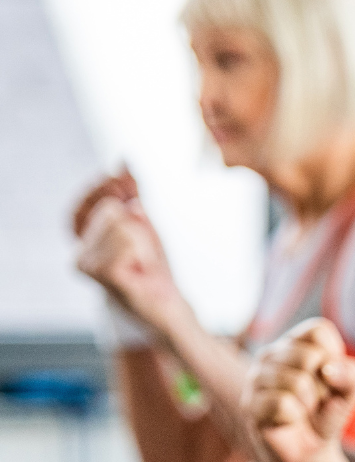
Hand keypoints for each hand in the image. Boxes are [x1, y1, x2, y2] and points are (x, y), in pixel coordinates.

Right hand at [73, 169, 182, 332]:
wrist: (167, 301)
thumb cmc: (152, 264)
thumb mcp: (143, 222)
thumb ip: (132, 192)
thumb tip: (123, 160)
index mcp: (85, 238)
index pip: (84, 202)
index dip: (103, 189)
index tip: (126, 187)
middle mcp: (80, 251)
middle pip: (110, 209)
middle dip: (136, 222)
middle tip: (144, 244)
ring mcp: (87, 264)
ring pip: (121, 224)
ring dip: (142, 238)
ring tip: (143, 259)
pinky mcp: (102, 273)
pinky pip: (126, 242)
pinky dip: (141, 249)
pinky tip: (141, 266)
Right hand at [242, 318, 354, 461]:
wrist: (310, 451)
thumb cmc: (327, 413)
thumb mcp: (347, 390)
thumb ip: (348, 373)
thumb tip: (328, 369)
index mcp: (295, 342)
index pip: (318, 330)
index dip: (334, 355)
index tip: (331, 376)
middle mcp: (271, 354)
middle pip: (309, 356)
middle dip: (324, 385)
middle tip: (317, 400)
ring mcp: (256, 378)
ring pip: (297, 381)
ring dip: (310, 403)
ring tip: (304, 410)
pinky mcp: (250, 405)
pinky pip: (282, 404)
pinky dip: (295, 416)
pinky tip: (290, 421)